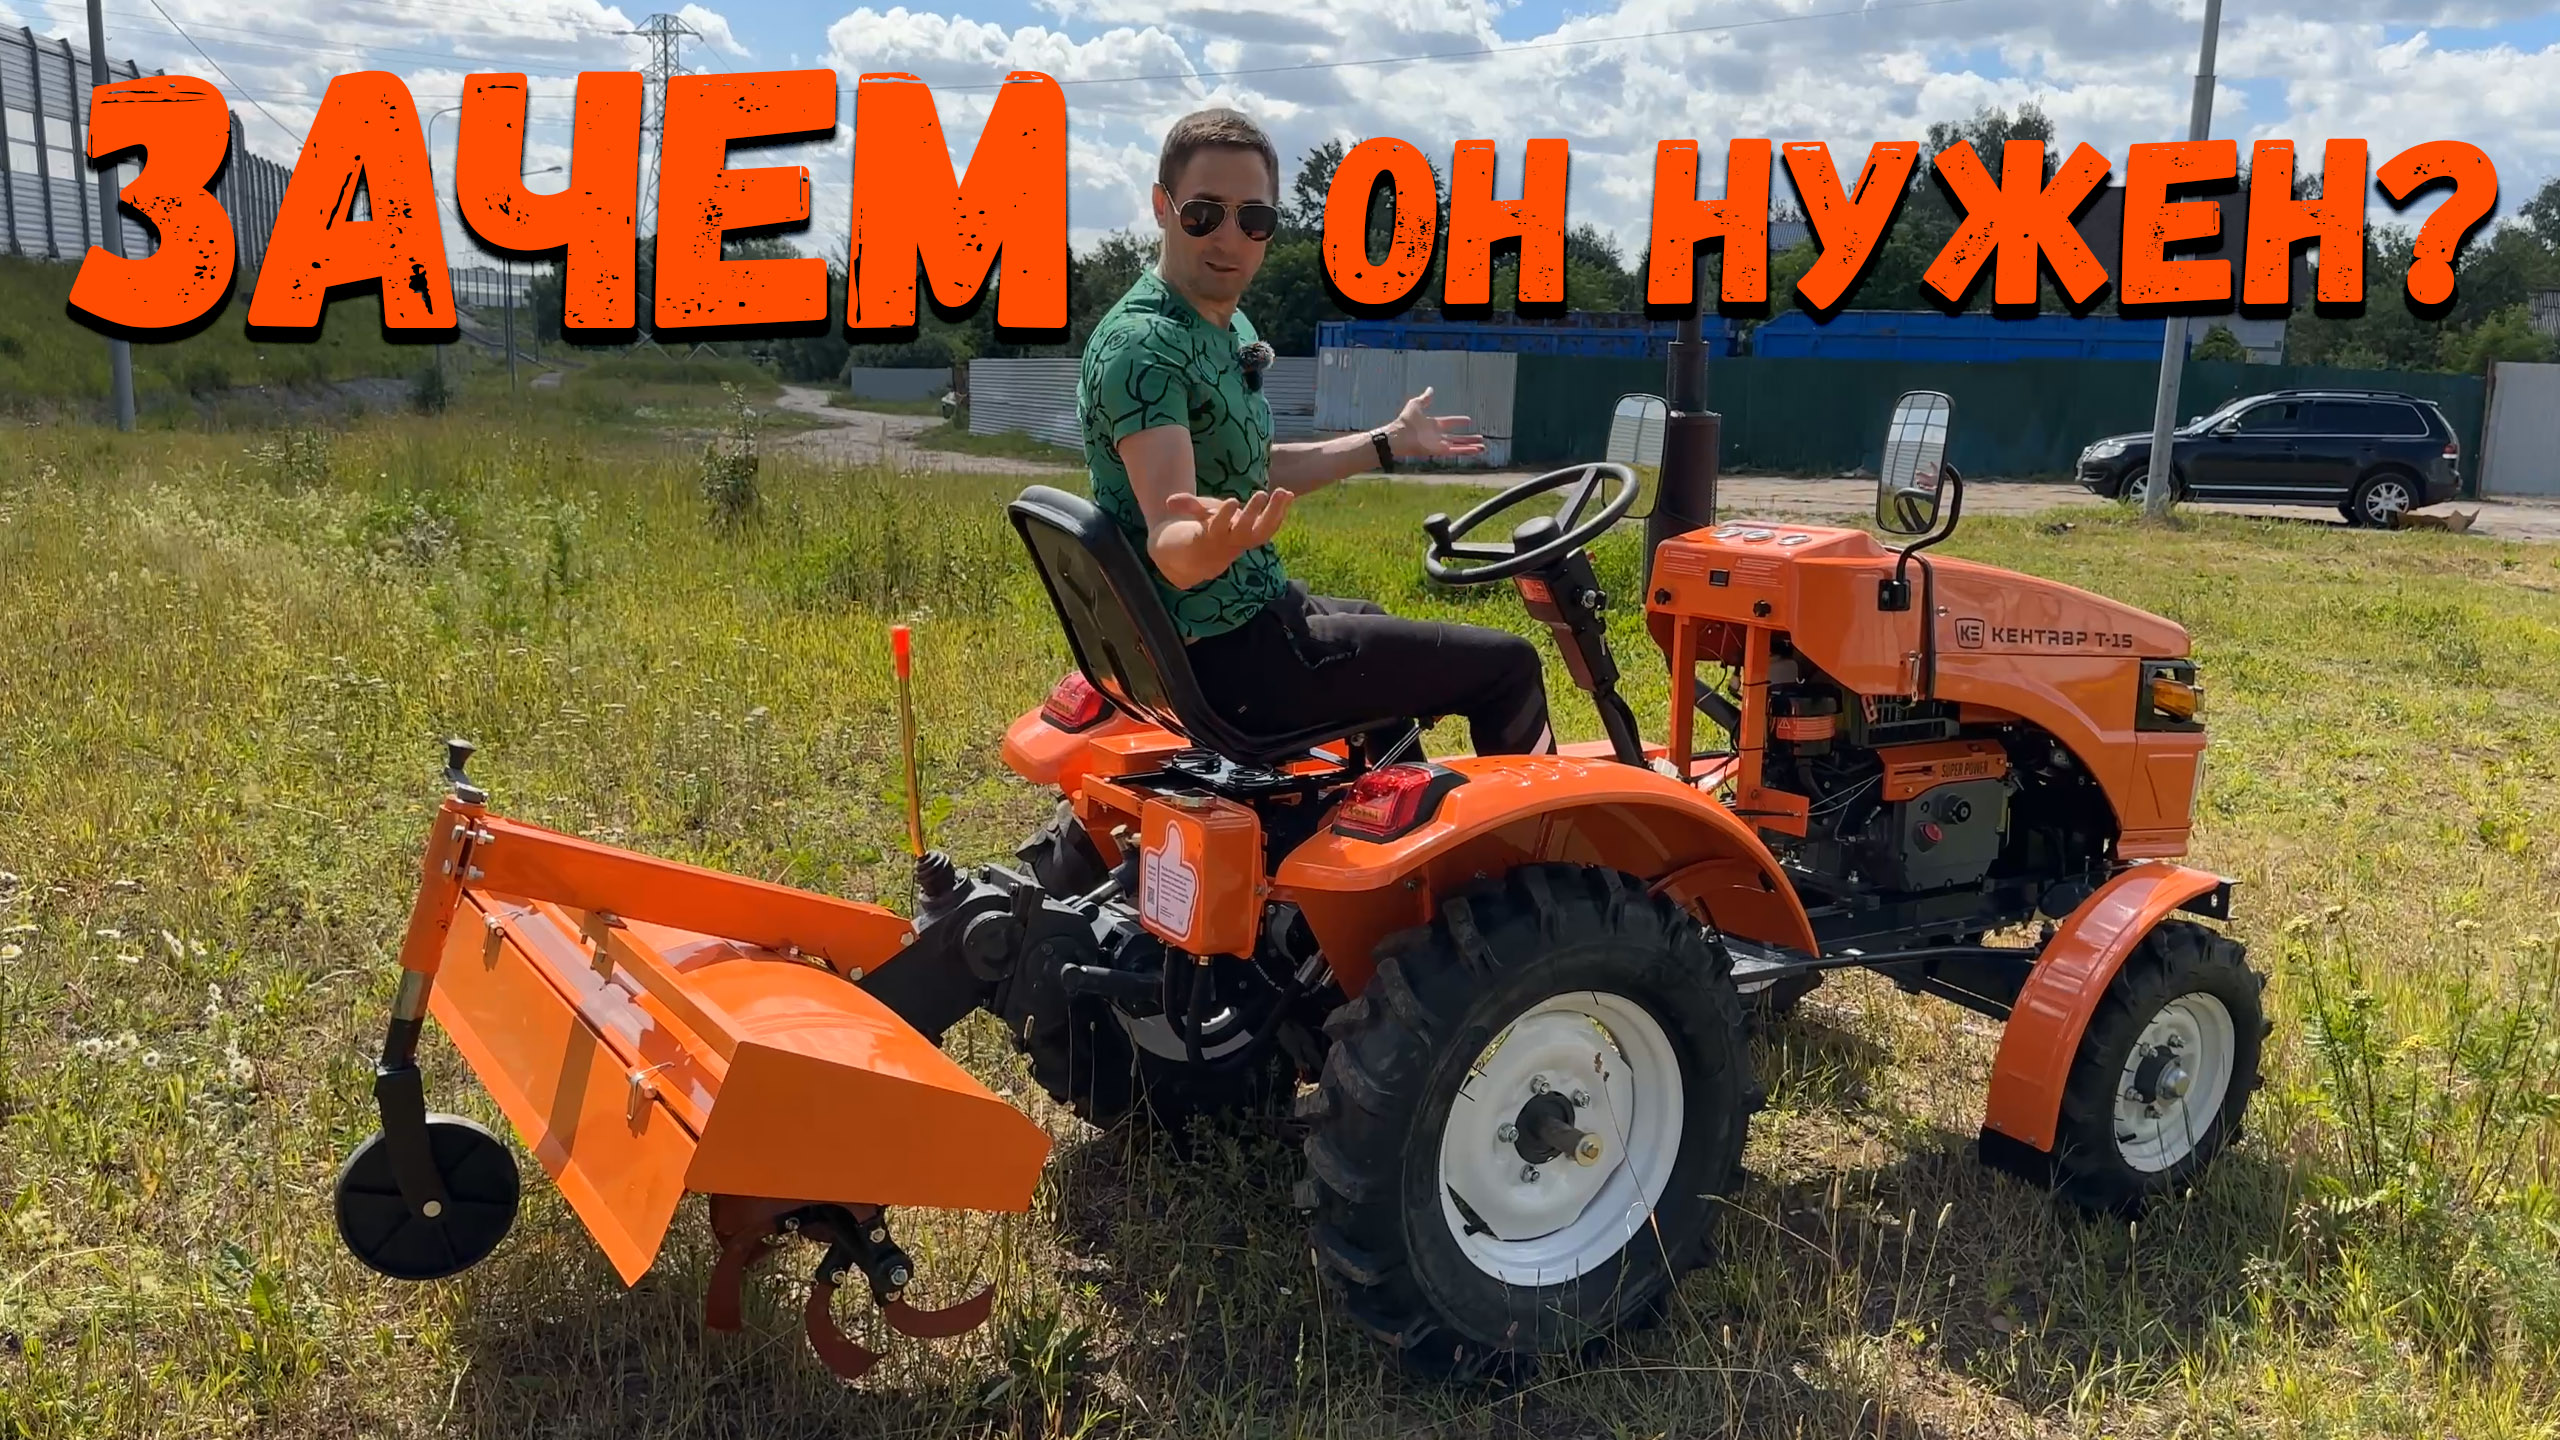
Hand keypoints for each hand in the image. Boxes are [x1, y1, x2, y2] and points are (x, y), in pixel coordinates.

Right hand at [1163, 486, 1295, 573]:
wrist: (1216, 549)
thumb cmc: (1205, 525)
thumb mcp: (1195, 514)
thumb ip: (1186, 506)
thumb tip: (1169, 501)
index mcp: (1214, 535)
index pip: (1219, 527)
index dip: (1225, 515)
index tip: (1232, 500)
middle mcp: (1233, 541)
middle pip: (1245, 531)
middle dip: (1253, 513)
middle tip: (1260, 493)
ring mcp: (1248, 540)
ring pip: (1264, 531)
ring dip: (1275, 512)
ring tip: (1283, 492)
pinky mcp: (1260, 535)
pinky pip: (1272, 526)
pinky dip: (1282, 512)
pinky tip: (1289, 495)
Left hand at [1386, 387, 1486, 459]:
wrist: (1399, 435)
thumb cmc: (1405, 420)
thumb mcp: (1416, 405)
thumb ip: (1425, 398)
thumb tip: (1430, 389)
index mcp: (1433, 424)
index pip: (1449, 423)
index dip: (1458, 421)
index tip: (1468, 420)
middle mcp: (1437, 436)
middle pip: (1456, 437)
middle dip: (1468, 438)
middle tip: (1480, 438)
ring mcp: (1439, 444)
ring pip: (1459, 446)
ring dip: (1471, 446)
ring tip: (1483, 447)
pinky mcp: (1440, 451)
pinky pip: (1456, 451)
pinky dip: (1467, 451)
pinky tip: (1477, 450)